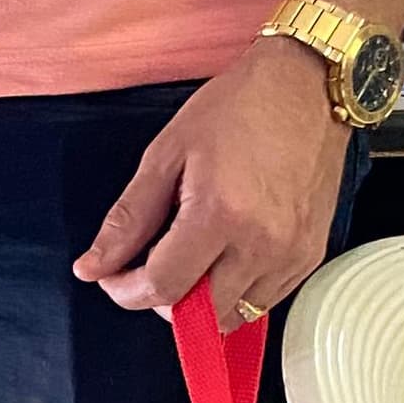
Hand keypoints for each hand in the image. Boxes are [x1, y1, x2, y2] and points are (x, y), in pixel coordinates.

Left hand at [74, 37, 349, 322]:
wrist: (307, 86)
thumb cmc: (239, 108)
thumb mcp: (167, 154)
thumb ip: (129, 219)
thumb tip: (94, 266)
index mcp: (220, 214)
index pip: (162, 287)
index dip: (127, 291)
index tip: (115, 277)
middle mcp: (261, 243)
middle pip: (197, 313)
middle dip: (162, 296)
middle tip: (153, 260)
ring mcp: (290, 253)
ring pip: (232, 315)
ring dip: (201, 300)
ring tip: (193, 254)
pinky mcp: (309, 255)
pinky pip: (264, 302)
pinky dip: (236, 292)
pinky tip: (226, 254)